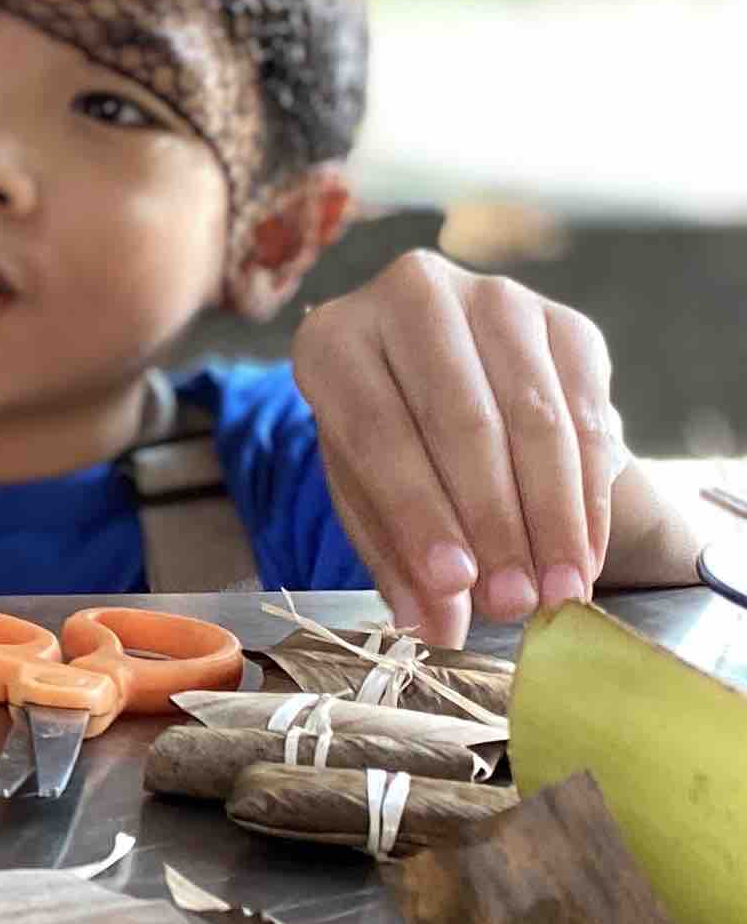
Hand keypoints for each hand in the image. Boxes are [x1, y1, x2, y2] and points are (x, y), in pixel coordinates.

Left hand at [292, 250, 623, 647]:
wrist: (451, 377)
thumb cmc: (388, 441)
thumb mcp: (369, 497)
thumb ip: (396, 557)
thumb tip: (437, 628)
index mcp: (334, 338)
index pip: (378, 432)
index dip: (419, 513)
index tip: (454, 584)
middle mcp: (411, 295)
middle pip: (463, 421)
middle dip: (494, 523)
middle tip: (514, 602)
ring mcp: (494, 298)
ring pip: (536, 416)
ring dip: (552, 515)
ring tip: (559, 592)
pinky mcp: (564, 319)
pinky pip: (588, 410)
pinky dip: (590, 492)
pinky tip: (585, 553)